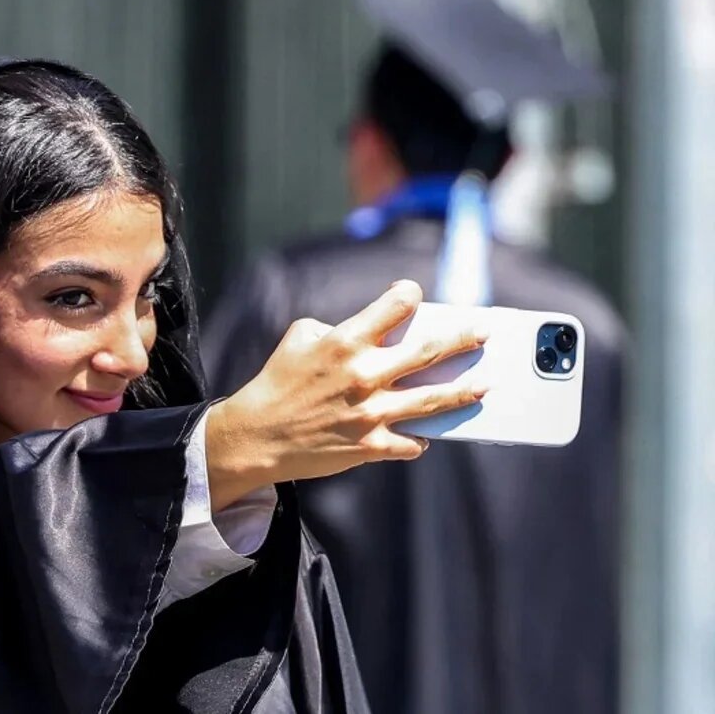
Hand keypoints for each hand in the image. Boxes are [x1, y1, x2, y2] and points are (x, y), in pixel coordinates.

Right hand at [203, 280, 487, 509]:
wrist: (257, 435)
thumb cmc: (276, 382)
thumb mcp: (299, 338)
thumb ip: (336, 329)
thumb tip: (368, 333)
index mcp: (345, 341)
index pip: (395, 306)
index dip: (407, 295)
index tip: (413, 295)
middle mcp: (364, 375)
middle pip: (429, 351)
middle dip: (462, 339)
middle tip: (482, 333)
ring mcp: (371, 413)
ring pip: (433, 400)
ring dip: (464, 390)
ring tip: (484, 385)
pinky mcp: (371, 446)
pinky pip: (411, 443)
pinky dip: (420, 439)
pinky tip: (426, 434)